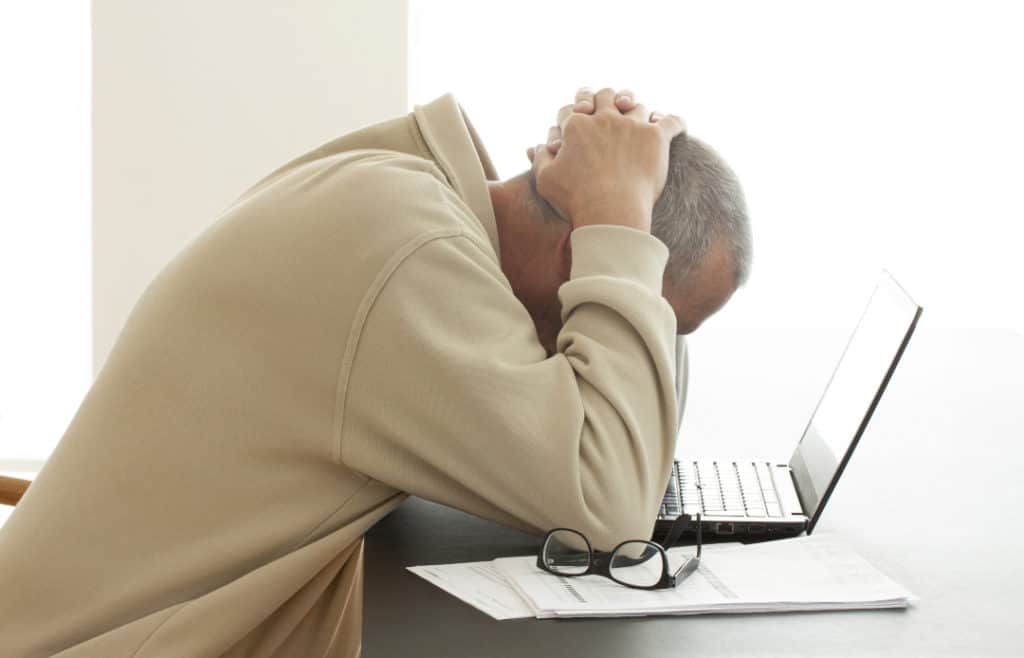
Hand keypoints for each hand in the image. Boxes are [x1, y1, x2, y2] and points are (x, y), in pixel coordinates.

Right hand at [529, 87, 685, 232]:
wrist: (610, 212)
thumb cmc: (575, 199)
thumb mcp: (545, 180)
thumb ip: (539, 159)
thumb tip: (537, 145)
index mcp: (576, 126)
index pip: (571, 109)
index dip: (571, 114)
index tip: (575, 120)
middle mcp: (604, 118)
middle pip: (605, 95)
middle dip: (605, 99)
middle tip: (610, 106)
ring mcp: (632, 125)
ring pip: (637, 105)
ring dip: (637, 111)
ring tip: (641, 120)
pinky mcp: (656, 137)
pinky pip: (672, 121)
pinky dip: (675, 121)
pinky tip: (678, 125)